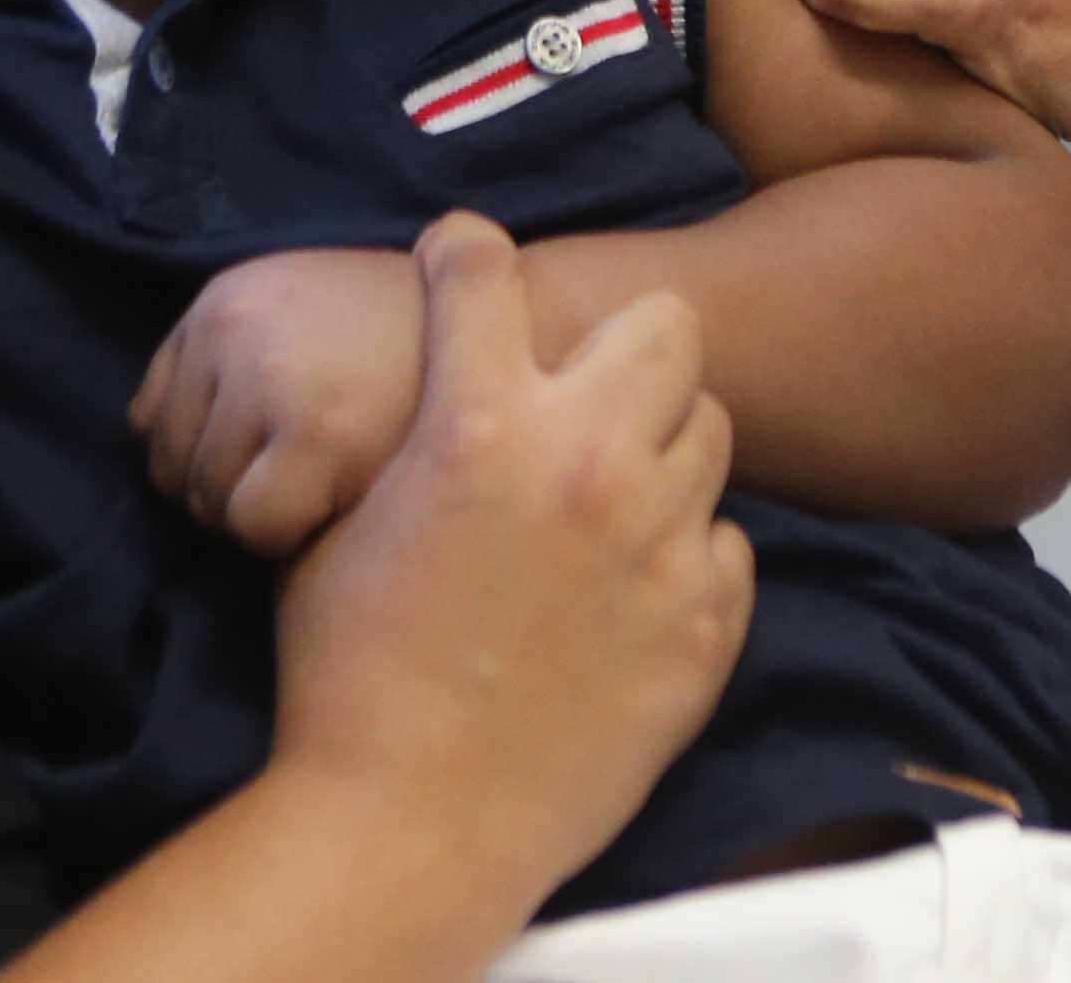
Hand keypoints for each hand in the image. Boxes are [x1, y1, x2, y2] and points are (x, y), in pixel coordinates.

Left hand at [134, 245, 427, 555]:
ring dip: (259, 515)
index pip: (150, 418)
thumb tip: (140, 433)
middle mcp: (233, 328)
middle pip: (171, 466)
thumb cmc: (406, 338)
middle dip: (228, 489)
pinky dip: (287, 535)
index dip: (206, 456)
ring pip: (208, 504)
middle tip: (306, 479)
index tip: (269, 459)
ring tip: (329, 488)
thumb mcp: (302, 310)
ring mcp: (271, 379)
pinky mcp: (316, 434)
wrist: (520, 322)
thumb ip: (223, 360)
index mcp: (223, 298)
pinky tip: (341, 505)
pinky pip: (253, 525)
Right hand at [270, 217, 752, 896]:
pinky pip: (727, 544)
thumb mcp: (343, 533)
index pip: (484, 270)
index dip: (464, 250)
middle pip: (665, 328)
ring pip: (710, 431)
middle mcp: (585, 462)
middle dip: (625, 344)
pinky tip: (636, 589)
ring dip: (662, 449)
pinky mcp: (707, 621)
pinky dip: (688, 555)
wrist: (416, 820)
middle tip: (586, 391)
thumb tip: (420, 409)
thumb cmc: (351, 678)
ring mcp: (660, 540)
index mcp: (479, 426)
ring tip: (613, 498)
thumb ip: (403, 449)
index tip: (461, 258)